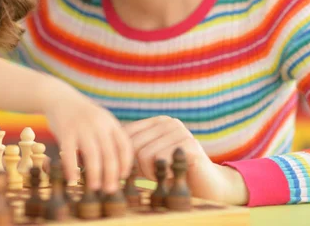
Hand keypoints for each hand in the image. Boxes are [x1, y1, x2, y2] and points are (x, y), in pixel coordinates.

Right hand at [43, 81, 133, 193]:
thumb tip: (118, 168)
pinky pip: (70, 154)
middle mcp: (99, 124)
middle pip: (110, 154)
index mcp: (111, 123)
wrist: (60, 97)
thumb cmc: (83, 115)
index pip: (125, 146)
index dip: (126, 163)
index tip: (123, 177)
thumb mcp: (101, 121)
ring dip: (95, 174)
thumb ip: (110, 138)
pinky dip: (72, 168)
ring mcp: (82, 127)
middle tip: (110, 190)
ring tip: (95, 188)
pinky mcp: (65, 131)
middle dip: (112, 175)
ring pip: (92, 155)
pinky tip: (72, 179)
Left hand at [124, 116, 248, 204]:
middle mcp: (169, 122)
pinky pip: (159, 159)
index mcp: (157, 122)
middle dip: (137, 166)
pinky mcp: (190, 145)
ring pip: (143, 154)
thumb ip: (130, 151)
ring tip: (163, 175)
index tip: (131, 171)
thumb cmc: (172, 174)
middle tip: (151, 175)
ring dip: (149, 173)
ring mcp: (181, 132)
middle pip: (132, 144)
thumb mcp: (148, 159)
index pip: (125, 134)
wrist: (207, 187)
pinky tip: (172, 176)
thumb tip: (102, 151)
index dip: (123, 155)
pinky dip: (161, 175)